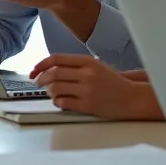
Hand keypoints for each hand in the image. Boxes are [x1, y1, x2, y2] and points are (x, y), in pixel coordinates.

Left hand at [29, 54, 160, 119]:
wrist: (132, 98)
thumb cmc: (113, 83)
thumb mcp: (97, 67)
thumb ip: (76, 66)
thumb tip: (49, 68)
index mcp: (88, 62)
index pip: (57, 59)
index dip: (41, 64)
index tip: (34, 70)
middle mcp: (87, 74)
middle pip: (53, 73)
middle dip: (40, 78)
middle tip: (37, 82)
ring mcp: (87, 90)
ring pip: (55, 88)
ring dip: (48, 91)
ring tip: (50, 92)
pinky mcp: (87, 105)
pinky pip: (63, 102)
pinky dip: (56, 102)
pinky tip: (59, 101)